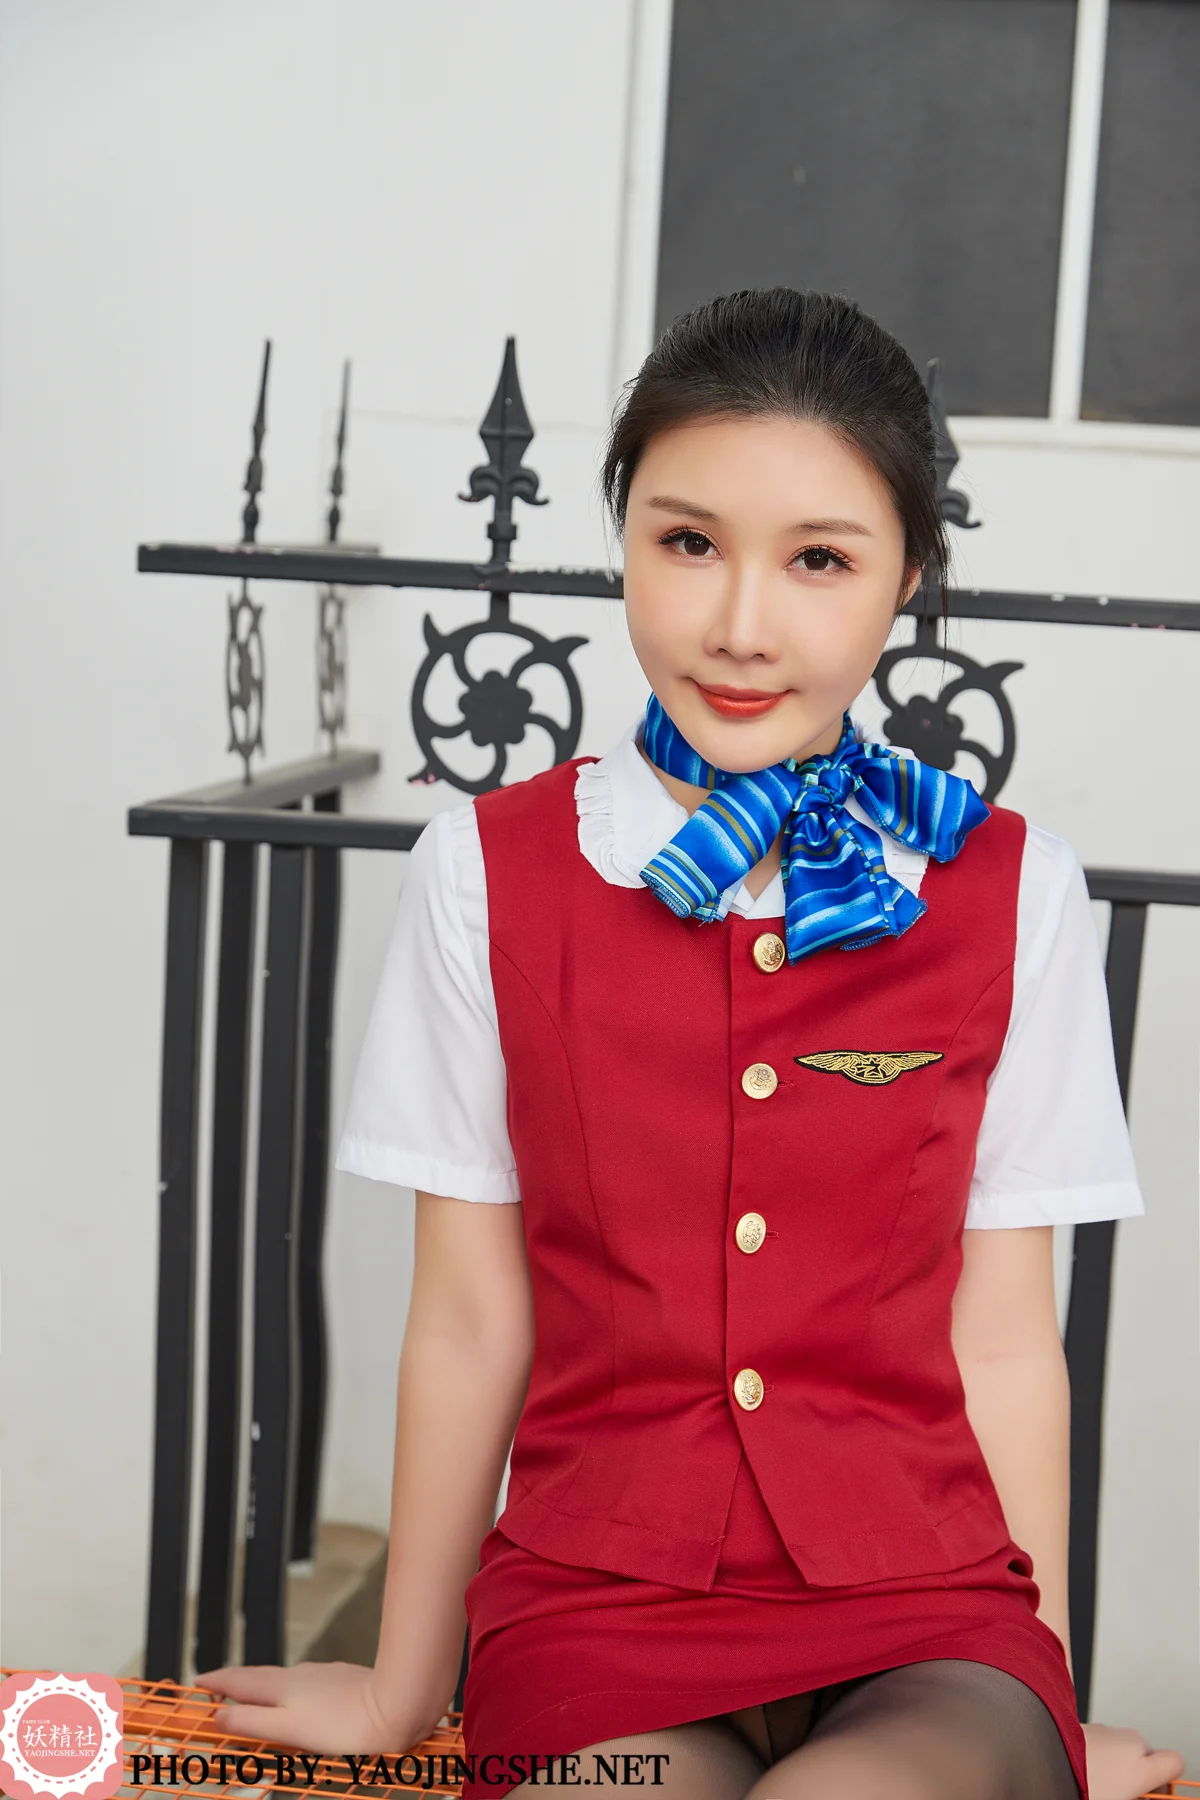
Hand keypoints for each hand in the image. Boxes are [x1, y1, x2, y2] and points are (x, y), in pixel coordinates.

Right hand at [194, 1660, 447, 1755]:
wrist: (395, 1704)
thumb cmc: (345, 1724)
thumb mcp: (290, 1729)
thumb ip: (253, 1721)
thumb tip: (218, 1714)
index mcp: (283, 1687)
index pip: (240, 1681)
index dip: (217, 1682)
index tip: (197, 1683)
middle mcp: (300, 1675)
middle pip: (260, 1677)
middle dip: (236, 1682)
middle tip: (216, 1687)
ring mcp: (322, 1676)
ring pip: (284, 1678)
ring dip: (263, 1685)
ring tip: (253, 1694)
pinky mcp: (342, 1681)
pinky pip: (306, 1683)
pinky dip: (290, 1689)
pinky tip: (300, 1697)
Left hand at [1083, 1721, 1185, 1799]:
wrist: (1039, 1761)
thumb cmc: (1081, 1787)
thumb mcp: (1120, 1798)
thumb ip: (1135, 1793)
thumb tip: (1135, 1791)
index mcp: (1141, 1765)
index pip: (1174, 1762)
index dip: (1165, 1779)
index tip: (1151, 1793)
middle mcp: (1128, 1741)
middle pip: (1146, 1755)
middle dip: (1136, 1772)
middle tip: (1119, 1791)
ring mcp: (1106, 1729)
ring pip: (1122, 1747)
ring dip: (1114, 1761)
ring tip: (1093, 1779)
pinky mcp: (1086, 1724)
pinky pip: (1101, 1741)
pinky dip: (1095, 1752)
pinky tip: (1079, 1767)